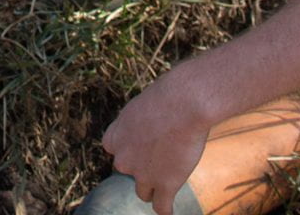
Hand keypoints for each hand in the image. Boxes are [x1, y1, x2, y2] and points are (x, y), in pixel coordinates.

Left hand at [101, 63, 209, 214]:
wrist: (185, 103)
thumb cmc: (168, 95)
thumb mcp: (143, 105)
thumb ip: (139, 124)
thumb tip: (146, 131)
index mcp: (115, 136)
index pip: (114, 150)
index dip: (130, 147)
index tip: (143, 142)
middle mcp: (124, 158)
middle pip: (129, 170)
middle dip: (143, 165)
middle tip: (163, 153)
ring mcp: (143, 175)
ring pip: (144, 192)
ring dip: (155, 185)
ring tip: (169, 177)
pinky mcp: (164, 186)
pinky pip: (161, 208)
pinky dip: (166, 210)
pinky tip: (170, 211)